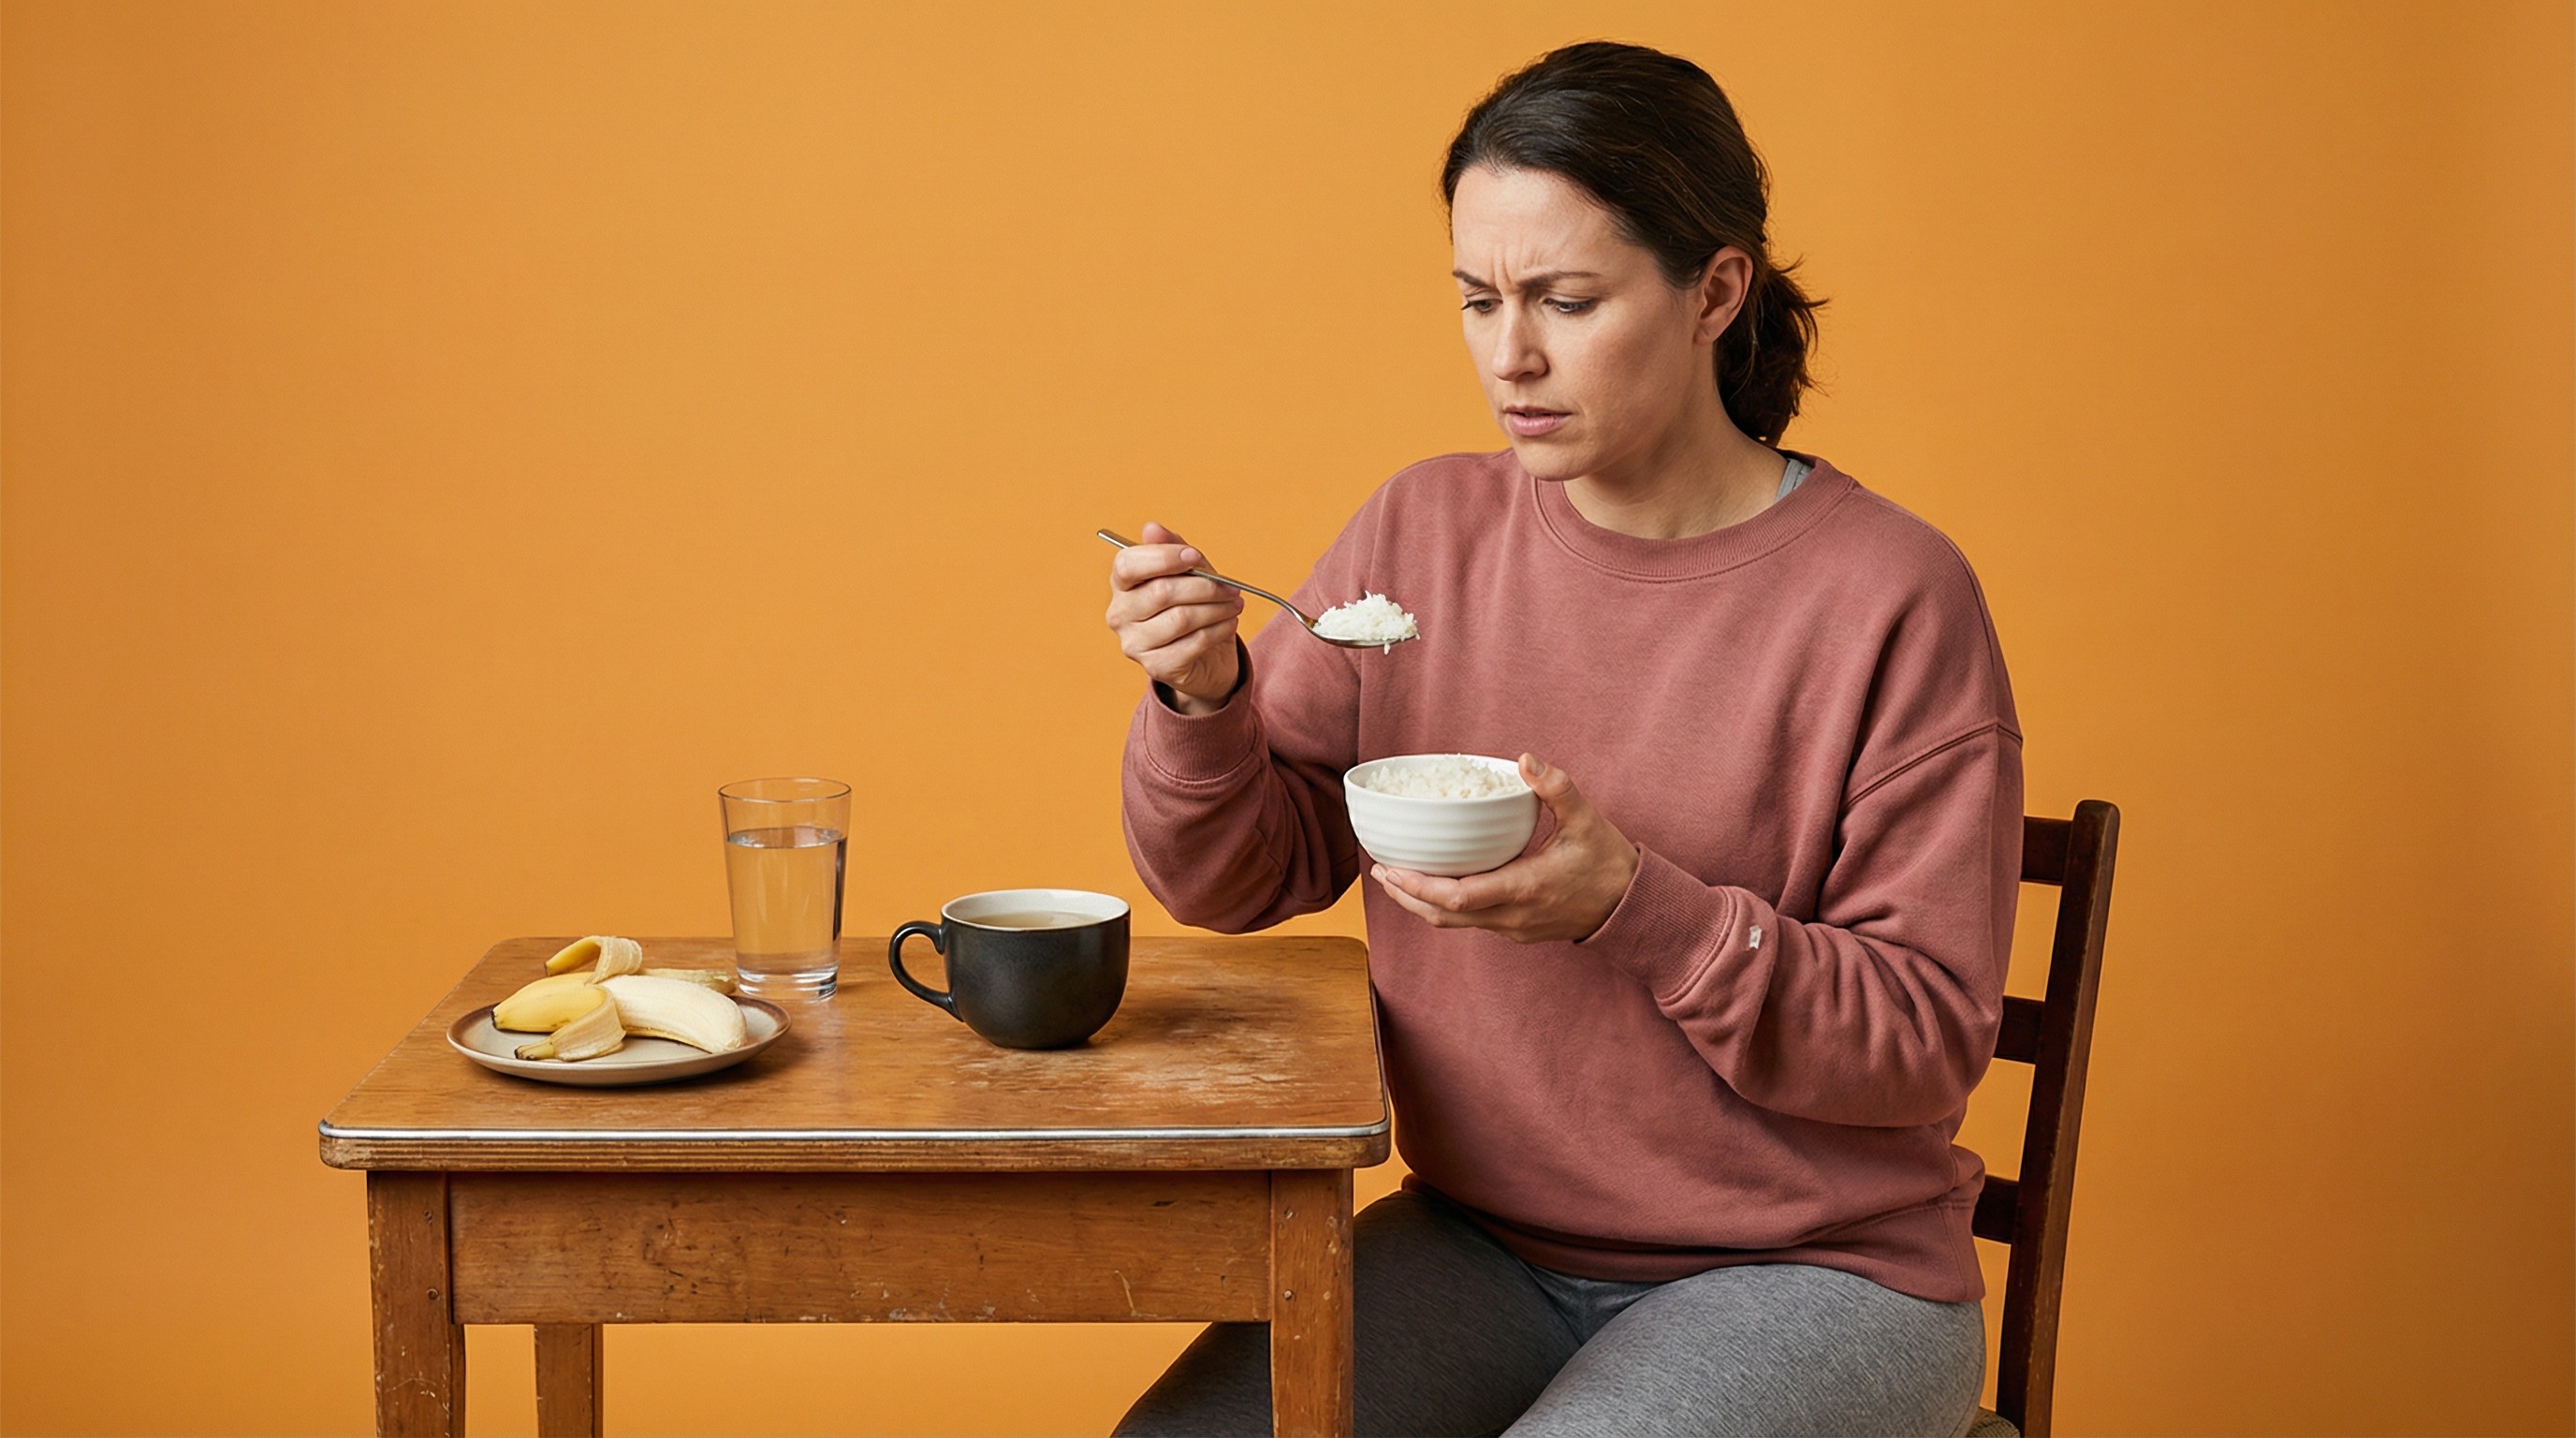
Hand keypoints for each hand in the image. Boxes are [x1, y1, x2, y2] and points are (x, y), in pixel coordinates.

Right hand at [1105, 521, 1245, 713]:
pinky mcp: (1156, 667)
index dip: (1163, 558)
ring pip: (1181, 619)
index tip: (1194, 557)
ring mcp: (1135, 644)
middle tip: (1230, 588)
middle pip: (1161, 592)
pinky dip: (1218, 630)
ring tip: (1234, 604)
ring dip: (1216, 609)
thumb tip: (1152, 528)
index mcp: (1122, 584)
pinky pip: (1193, 643)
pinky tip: (1228, 623)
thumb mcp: (1188, 572)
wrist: (1204, 657)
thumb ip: (1173, 549)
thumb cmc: (1192, 606)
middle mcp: (1120, 614)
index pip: (1127, 565)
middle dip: (1204, 587)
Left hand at [1370, 754, 1640, 943]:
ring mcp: (1511, 928)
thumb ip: (1556, 788)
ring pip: (1454, 922)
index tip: (1391, 867)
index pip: (1458, 896)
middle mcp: (1511, 916)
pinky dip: (1444, 905)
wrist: (1630, 908)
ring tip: (1397, 876)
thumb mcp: (1587, 819)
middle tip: (1380, 869)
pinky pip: (1469, 921)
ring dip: (1421, 902)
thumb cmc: (1608, 864)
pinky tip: (1435, 882)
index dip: (1419, 885)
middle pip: (1443, 915)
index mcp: (1524, 888)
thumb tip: (1525, 759)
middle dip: (1407, 895)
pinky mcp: (1514, 931)